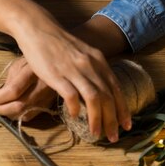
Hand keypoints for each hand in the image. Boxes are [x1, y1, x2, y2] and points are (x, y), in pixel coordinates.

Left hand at [0, 57, 55, 120]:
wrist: (56, 64)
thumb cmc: (33, 62)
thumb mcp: (19, 65)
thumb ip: (9, 81)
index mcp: (33, 72)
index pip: (13, 90)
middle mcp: (42, 87)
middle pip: (18, 106)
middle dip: (1, 109)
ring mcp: (46, 98)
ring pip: (23, 115)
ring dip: (8, 114)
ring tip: (1, 106)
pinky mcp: (48, 105)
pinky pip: (30, 117)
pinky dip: (18, 115)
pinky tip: (12, 108)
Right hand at [14, 21, 130, 141]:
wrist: (38, 28)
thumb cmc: (59, 43)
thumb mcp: (83, 53)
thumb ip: (94, 69)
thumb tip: (102, 91)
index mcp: (98, 60)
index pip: (116, 88)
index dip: (122, 109)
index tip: (126, 125)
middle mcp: (90, 65)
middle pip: (108, 96)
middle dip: (113, 120)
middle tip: (113, 137)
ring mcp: (74, 69)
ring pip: (94, 98)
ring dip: (97, 119)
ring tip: (96, 134)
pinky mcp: (57, 75)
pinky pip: (72, 96)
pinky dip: (76, 109)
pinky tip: (75, 116)